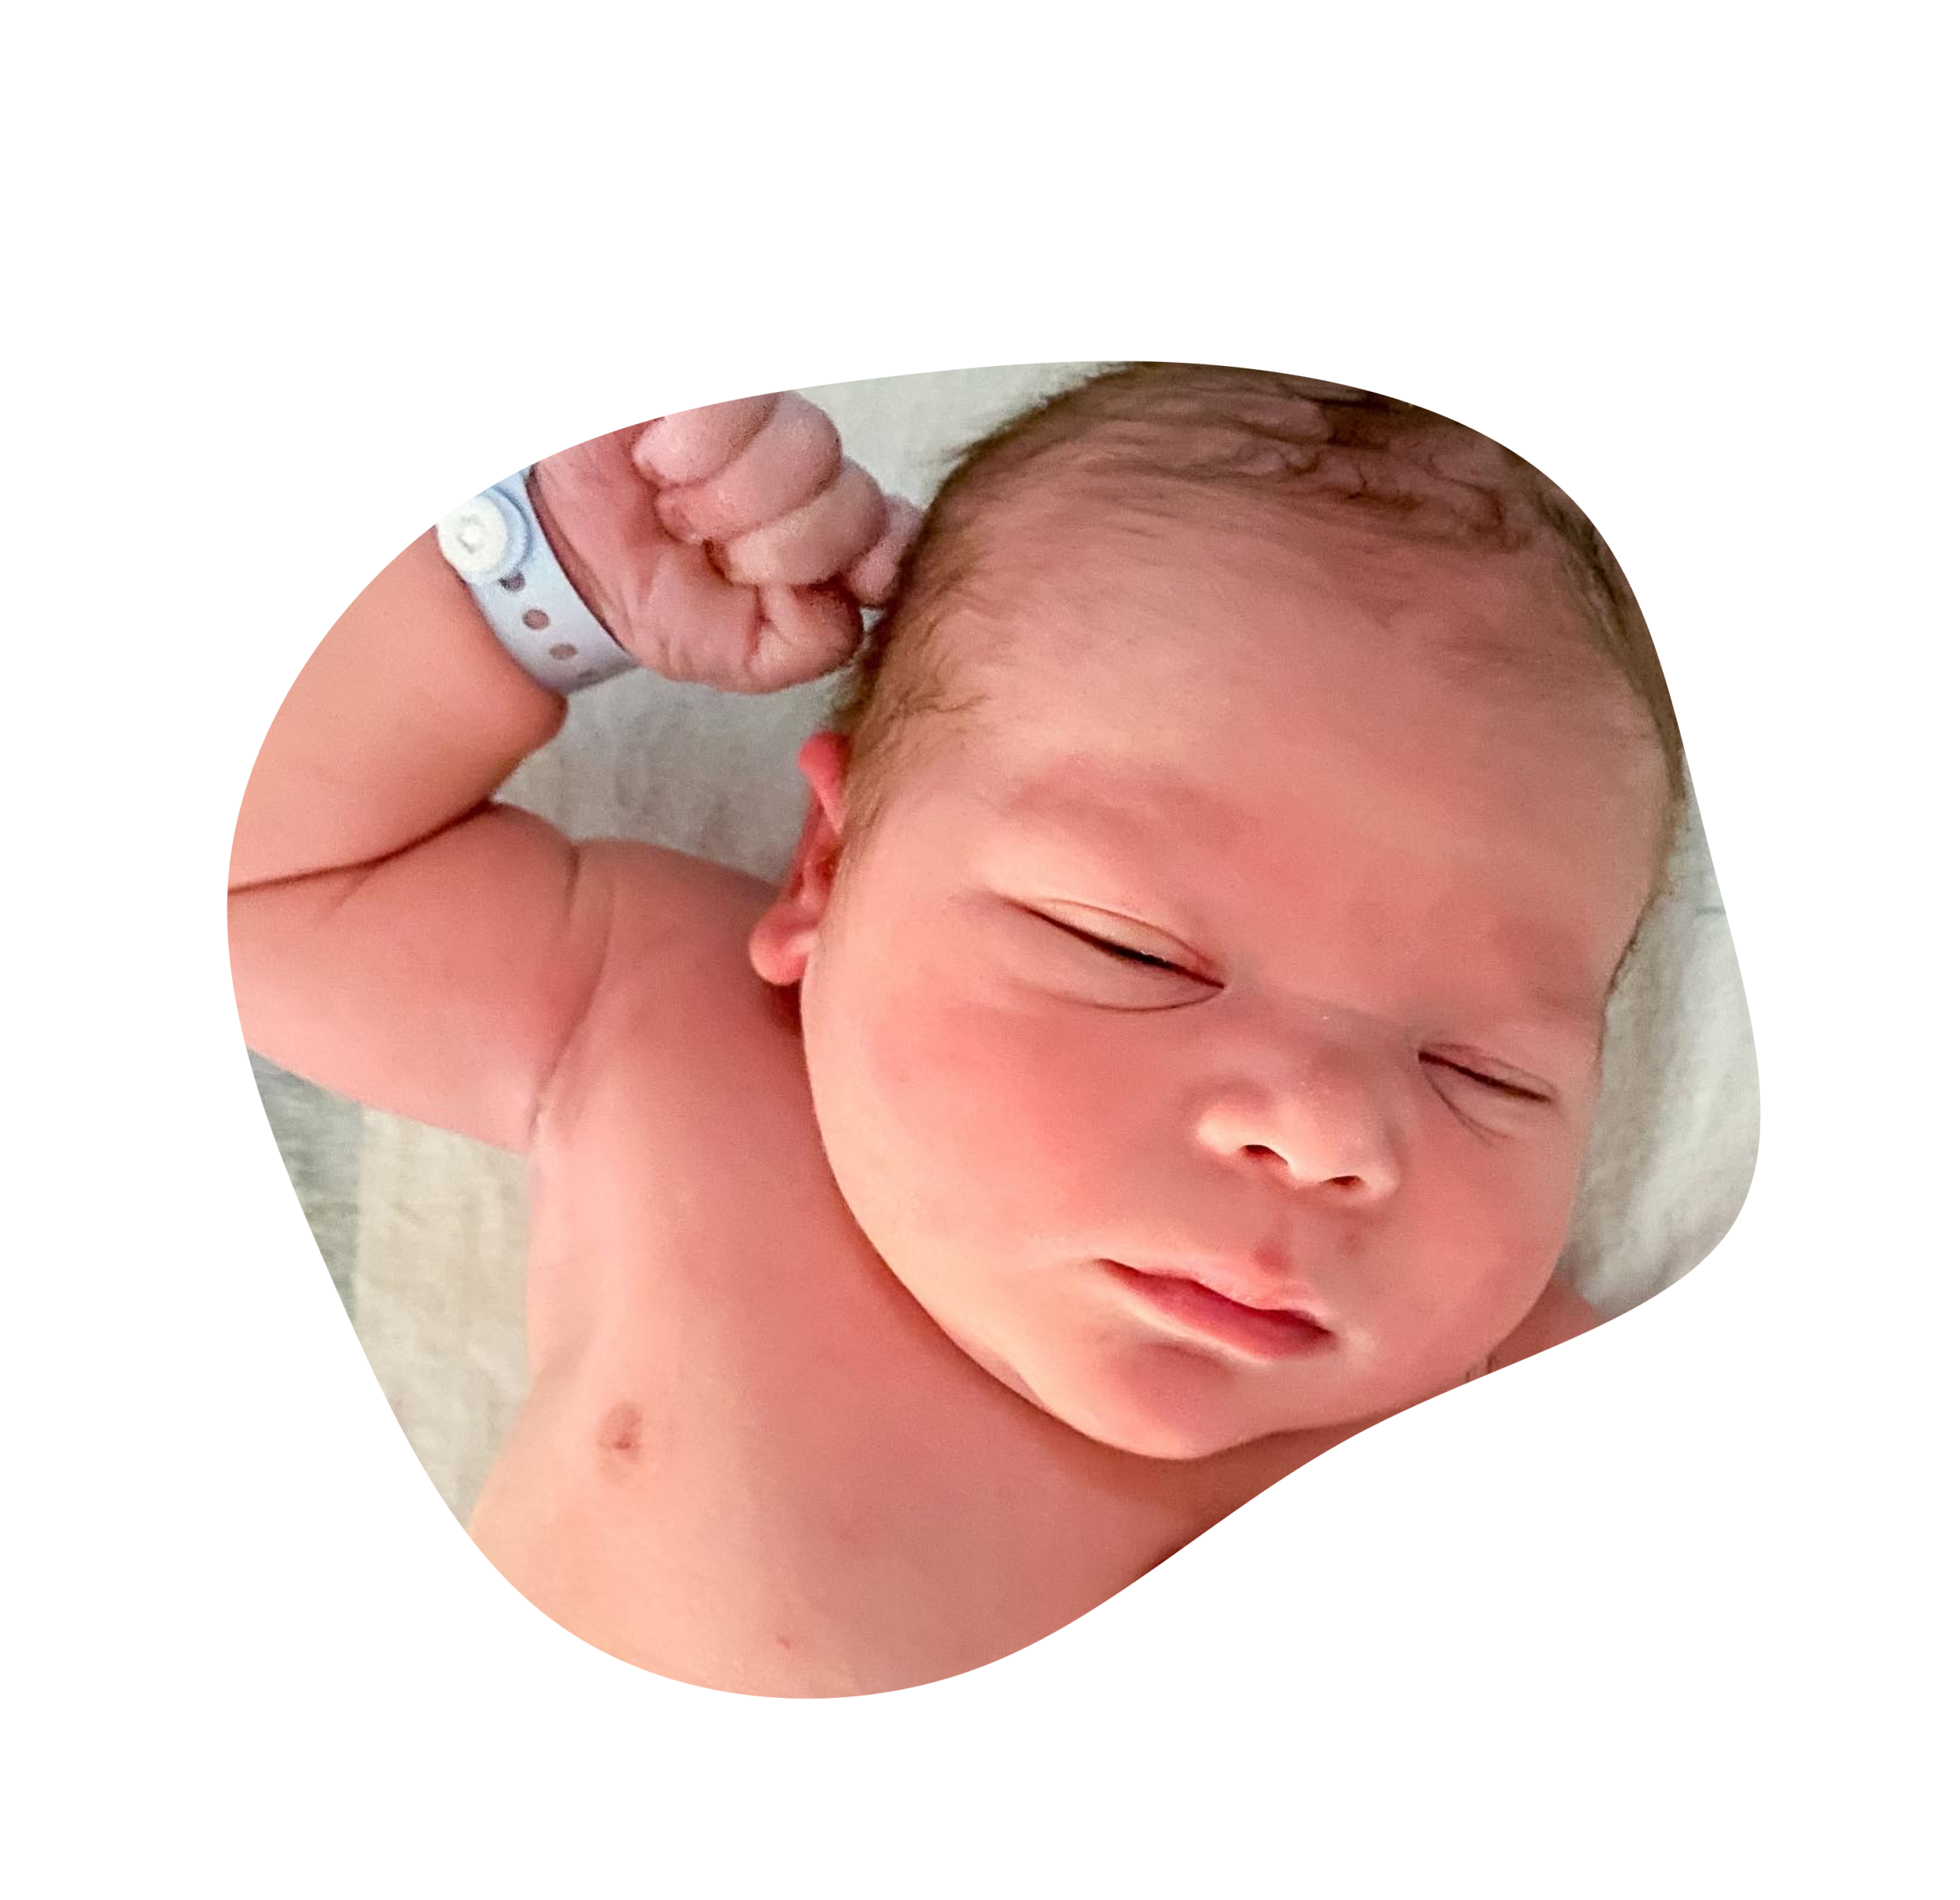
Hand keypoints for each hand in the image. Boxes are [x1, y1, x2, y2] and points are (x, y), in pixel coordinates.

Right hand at [525, 395, 922, 694]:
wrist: (565, 568)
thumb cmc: (655, 597)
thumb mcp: (742, 656)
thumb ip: (813, 644)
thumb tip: (848, 601)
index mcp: (828, 532)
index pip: (896, 532)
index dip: (867, 559)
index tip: (802, 585)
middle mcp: (809, 470)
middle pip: (852, 500)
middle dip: (773, 547)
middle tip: (712, 551)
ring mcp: (764, 418)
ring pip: (807, 450)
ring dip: (727, 500)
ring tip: (678, 509)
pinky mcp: (716, 396)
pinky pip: (738, 408)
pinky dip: (690, 451)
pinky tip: (659, 465)